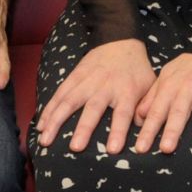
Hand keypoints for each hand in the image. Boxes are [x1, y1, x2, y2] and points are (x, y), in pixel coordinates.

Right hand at [35, 38, 154, 153]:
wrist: (120, 41)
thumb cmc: (137, 70)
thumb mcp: (150, 86)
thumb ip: (147, 108)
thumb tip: (144, 132)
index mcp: (127, 91)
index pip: (123, 114)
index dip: (118, 131)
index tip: (112, 150)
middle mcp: (106, 86)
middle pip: (93, 109)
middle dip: (84, 128)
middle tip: (75, 148)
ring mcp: (88, 80)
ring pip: (70, 101)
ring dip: (57, 121)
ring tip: (45, 140)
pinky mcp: (74, 76)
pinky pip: (60, 93)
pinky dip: (49, 109)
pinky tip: (41, 125)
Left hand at [132, 51, 191, 153]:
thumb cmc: (183, 70)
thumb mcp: (163, 79)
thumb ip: (151, 99)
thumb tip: (137, 119)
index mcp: (169, 88)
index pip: (156, 111)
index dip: (148, 130)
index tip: (140, 149)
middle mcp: (187, 89)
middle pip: (179, 112)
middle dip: (173, 130)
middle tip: (166, 149)